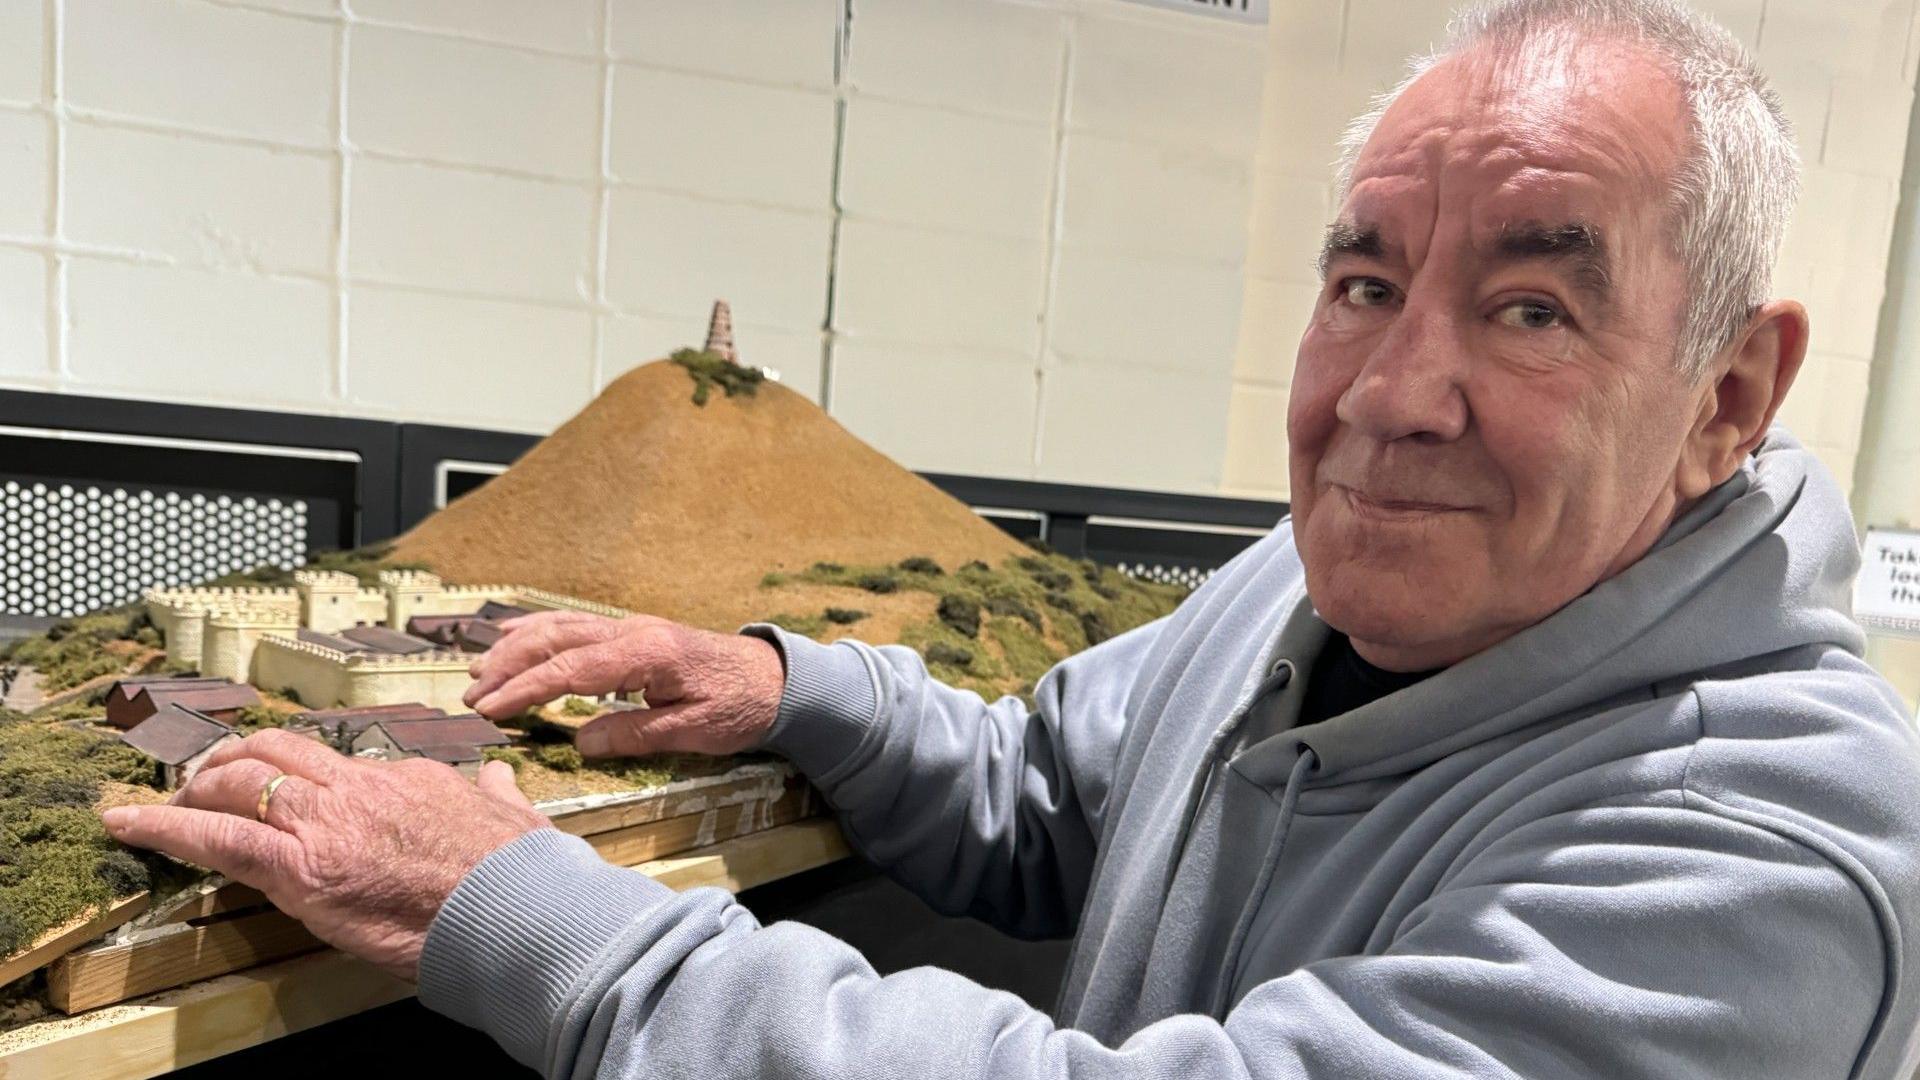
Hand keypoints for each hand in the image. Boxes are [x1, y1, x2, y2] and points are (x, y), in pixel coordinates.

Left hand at [100, 729, 547, 981]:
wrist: (515, 908)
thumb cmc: (518, 874)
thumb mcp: (512, 815)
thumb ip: (496, 794)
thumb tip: (500, 780)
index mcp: (407, 776)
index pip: (335, 762)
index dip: (296, 772)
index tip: (281, 784)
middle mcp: (360, 788)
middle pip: (275, 751)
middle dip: (229, 760)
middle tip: (203, 778)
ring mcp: (326, 823)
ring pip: (238, 780)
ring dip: (193, 787)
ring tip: (163, 802)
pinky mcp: (301, 867)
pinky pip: (218, 837)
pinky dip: (164, 826)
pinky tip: (129, 823)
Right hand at [463, 611, 785, 759]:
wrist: (774, 678)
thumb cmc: (739, 706)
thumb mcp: (693, 731)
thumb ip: (635, 734)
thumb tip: (581, 743)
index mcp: (646, 654)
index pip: (570, 670)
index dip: (525, 690)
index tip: (490, 709)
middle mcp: (632, 632)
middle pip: (555, 641)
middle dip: (507, 667)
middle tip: (471, 697)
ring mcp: (631, 628)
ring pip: (560, 628)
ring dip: (515, 648)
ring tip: (478, 671)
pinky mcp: (631, 633)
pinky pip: (575, 625)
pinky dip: (538, 630)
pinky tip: (511, 636)